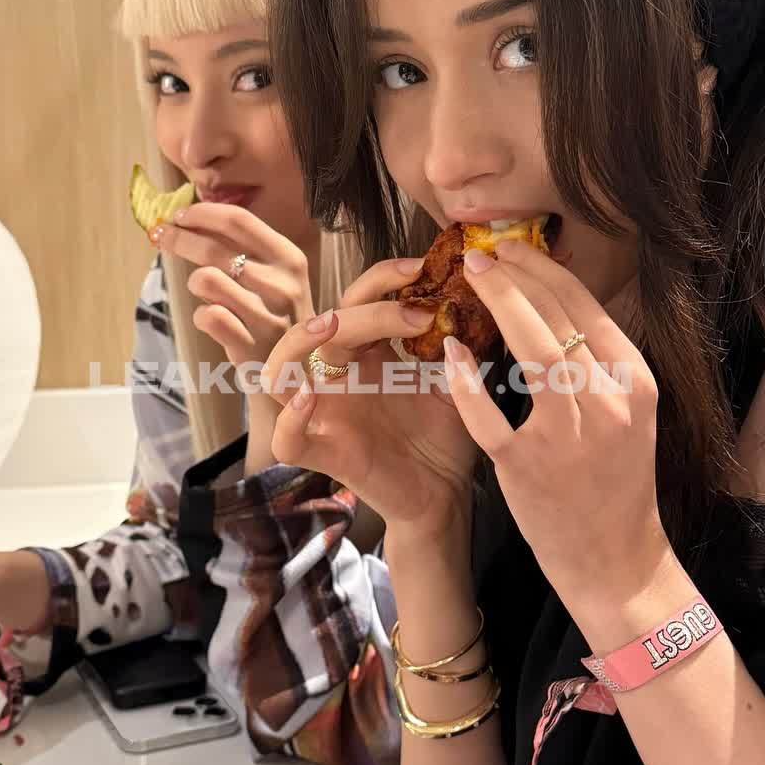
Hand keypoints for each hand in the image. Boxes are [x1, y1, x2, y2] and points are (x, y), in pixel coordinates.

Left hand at [155, 203, 312, 381]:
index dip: (202, 214)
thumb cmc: (277, 316)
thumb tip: (191, 216)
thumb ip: (244, 248)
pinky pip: (206, 317)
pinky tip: (209, 319)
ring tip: (201, 290)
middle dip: (178, 238)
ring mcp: (268, 318)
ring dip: (194, 282)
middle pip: (213, 249)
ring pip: (206, 280)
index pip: (238, 221)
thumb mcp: (276, 277)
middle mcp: (283, 285)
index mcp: (289, 258)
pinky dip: (200, 315)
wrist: (298, 373)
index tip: (179, 215)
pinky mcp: (251, 347)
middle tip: (161, 235)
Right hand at [261, 256, 480, 538]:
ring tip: (333, 327)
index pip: (358, 299)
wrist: (446, 496)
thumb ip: (462, 344)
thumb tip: (483, 293)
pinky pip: (287, 438)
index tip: (424, 268)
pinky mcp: (325, 454)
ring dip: (298, 342)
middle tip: (417, 309)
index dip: (384, 277)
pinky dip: (290, 418)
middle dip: (367, 307)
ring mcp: (325, 414)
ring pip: (280, 371)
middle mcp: (340, 378)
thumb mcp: (458, 382)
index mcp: (368, 355)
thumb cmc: (445, 438)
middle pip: (328, 325)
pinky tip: (309, 399)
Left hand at [437, 238, 682, 636]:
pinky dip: (466, 380)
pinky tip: (449, 353)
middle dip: (517, 276)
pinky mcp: (527, 468)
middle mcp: (608, 404)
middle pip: (560, 319)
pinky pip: (489, 413)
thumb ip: (601, 364)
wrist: (616, 561)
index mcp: (635, 384)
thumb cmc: (616, 484)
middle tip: (481, 254)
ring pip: (534, 352)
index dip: (546, 271)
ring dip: (499, 305)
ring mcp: (569, 437)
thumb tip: (560, 303)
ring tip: (469, 279)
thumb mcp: (628, 415)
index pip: (587, 308)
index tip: (514, 250)